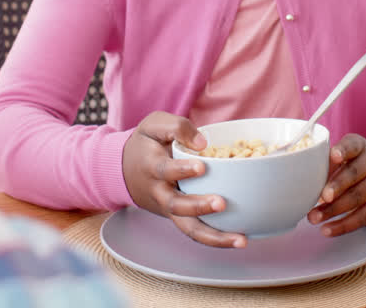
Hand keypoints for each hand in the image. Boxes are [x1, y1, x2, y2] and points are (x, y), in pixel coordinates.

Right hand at [122, 111, 247, 247]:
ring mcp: (169, 209)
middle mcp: (159, 192)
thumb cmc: (145, 144)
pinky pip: (195, 232)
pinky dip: (216, 239)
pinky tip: (239, 240)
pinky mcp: (179, 218)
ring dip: (214, 237)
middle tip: (221, 203)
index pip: (164, 170)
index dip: (182, 170)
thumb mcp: (154, 125)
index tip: (201, 166)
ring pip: (188, 228)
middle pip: (176, 205)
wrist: (124, 170)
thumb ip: (177, 127)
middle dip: (198, 207)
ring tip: (240, 239)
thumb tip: (203, 142)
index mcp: (151, 167)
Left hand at [306, 134, 365, 236]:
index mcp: (361, 147)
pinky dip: (342, 225)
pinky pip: (362, 217)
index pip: (353, 145)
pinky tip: (327, 229)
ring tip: (313, 218)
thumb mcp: (342, 162)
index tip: (334, 156)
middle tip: (322, 196)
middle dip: (336, 186)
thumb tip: (302, 180)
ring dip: (332, 210)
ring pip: (357, 197)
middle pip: (354, 173)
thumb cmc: (350, 171)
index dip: (343, 150)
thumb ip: (326, 165)